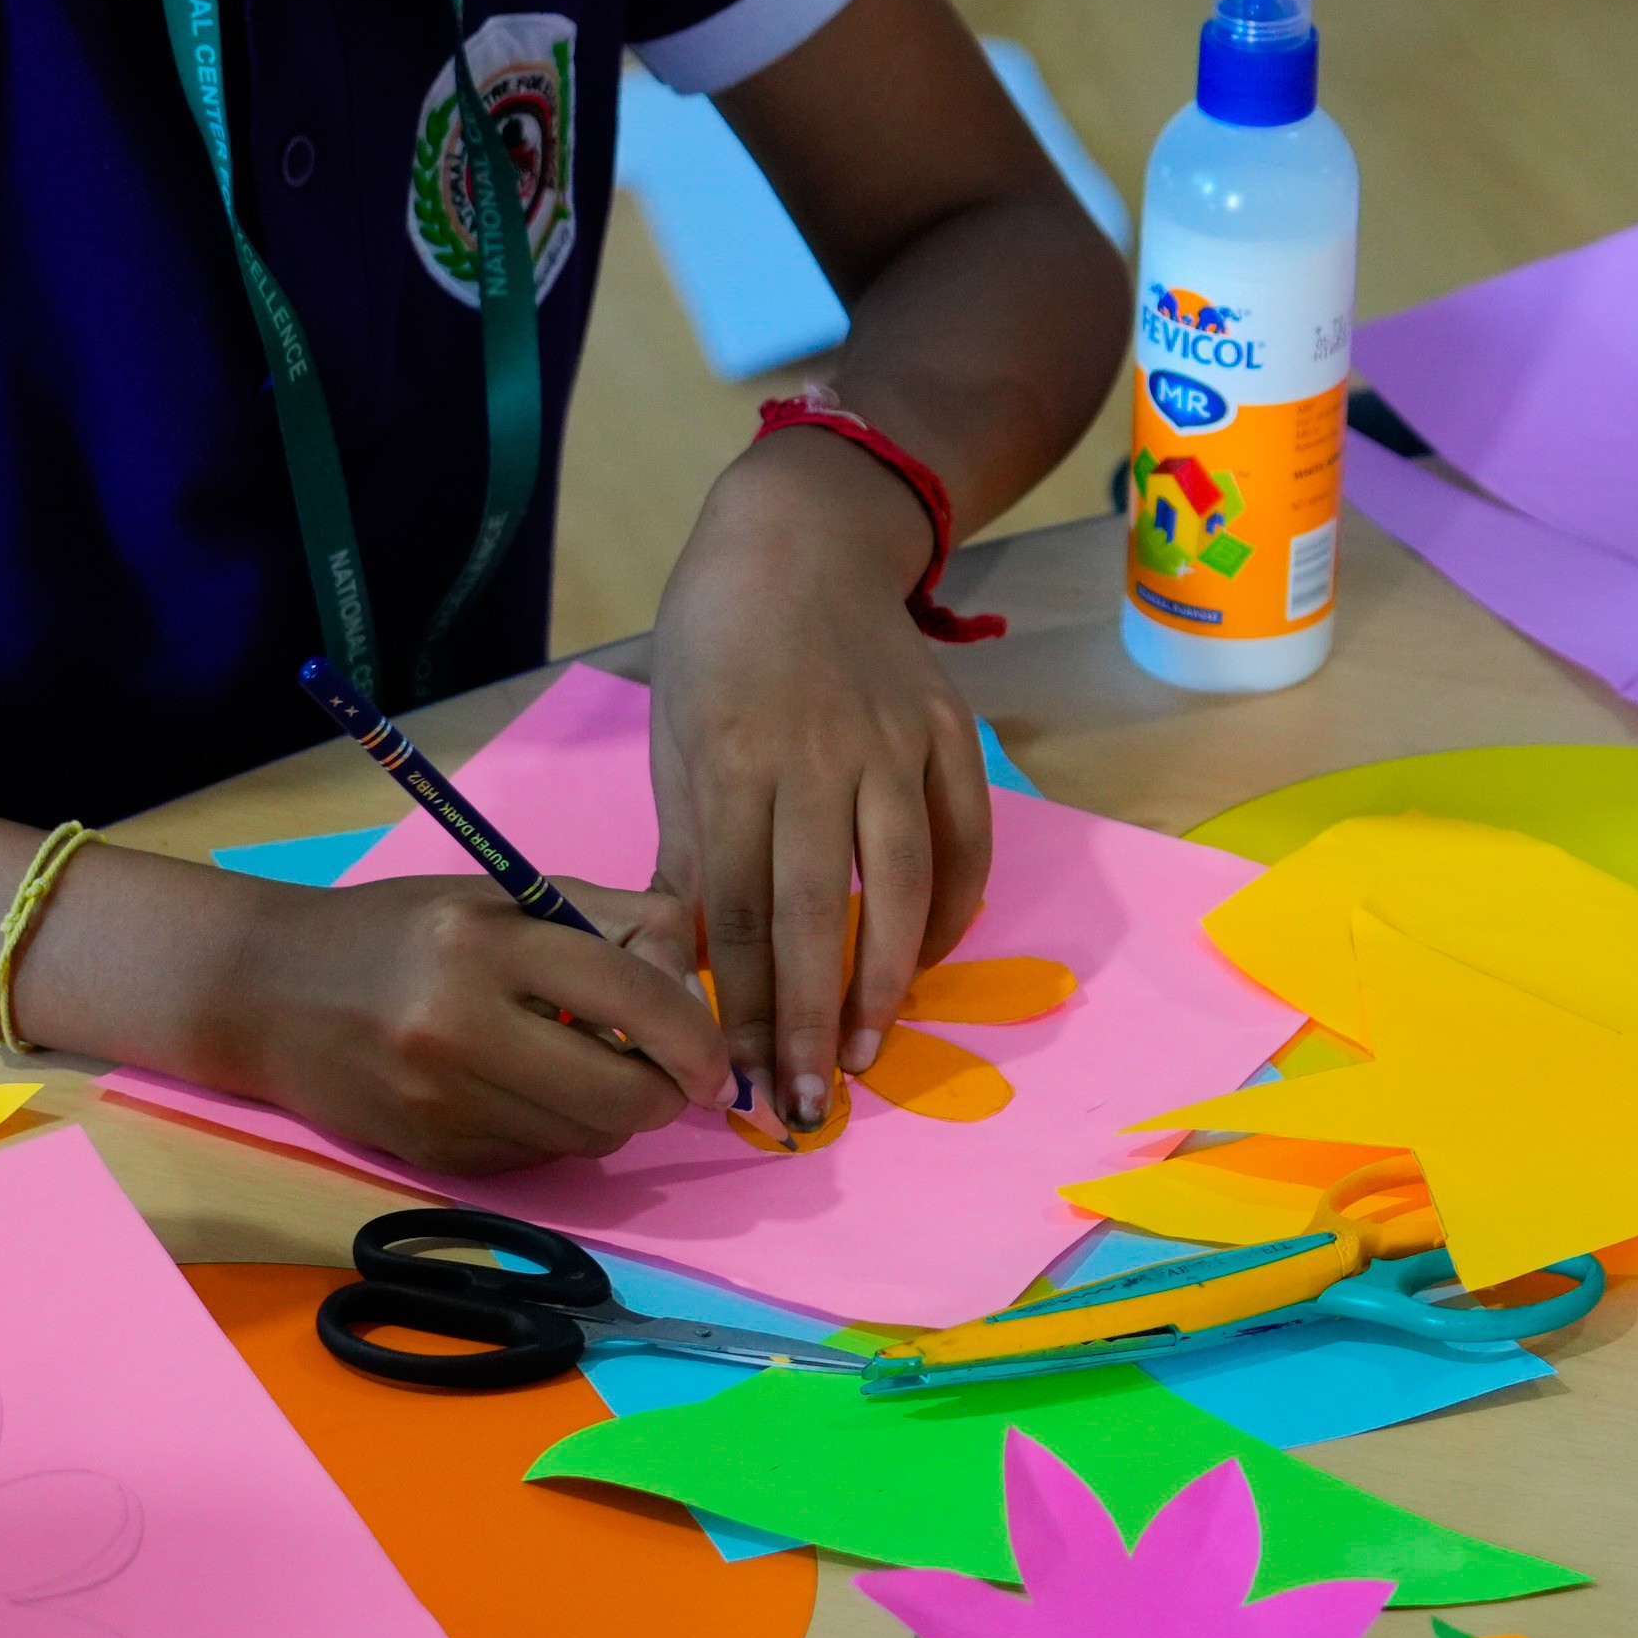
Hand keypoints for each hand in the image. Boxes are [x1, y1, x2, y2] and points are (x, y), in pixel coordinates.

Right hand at [210, 869, 738, 1180]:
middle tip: (665, 1073)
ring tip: (578, 1068)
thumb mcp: (502, 896)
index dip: (696, 1037)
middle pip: (622, 1094)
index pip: (633, 998)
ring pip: (588, 1138)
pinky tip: (518, 1091)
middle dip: (666, 1092)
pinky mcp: (430, 1154)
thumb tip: (694, 985)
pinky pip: (538, 1159)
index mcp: (485, 942)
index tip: (713, 1056)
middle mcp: (460, 1025)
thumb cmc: (399, 932)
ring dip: (610, 1114)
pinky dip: (553, 1132)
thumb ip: (611, 922)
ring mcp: (441, 1100)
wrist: (267, 994)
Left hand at [644, 434, 995, 1135]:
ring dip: (885, 980)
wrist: (801, 535)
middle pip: (813, 912)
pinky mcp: (948, 730)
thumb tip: (672, 971)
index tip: (736, 1078)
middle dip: (805, 1018)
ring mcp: (892, 742)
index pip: (734, 908)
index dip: (736, 1002)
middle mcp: (816, 755)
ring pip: (899, 883)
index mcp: (731, 760)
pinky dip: (954, 906)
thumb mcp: (675, 741)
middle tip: (805, 1102)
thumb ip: (686, 855)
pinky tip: (931, 961)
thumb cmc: (716, 646)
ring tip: (867, 1051)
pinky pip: (965, 836)